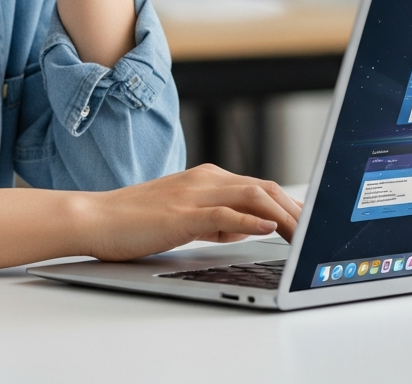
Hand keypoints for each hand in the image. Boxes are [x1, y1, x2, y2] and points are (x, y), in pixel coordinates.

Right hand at [81, 164, 303, 261]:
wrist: (96, 218)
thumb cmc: (136, 221)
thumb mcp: (185, 217)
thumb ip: (217, 219)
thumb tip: (249, 227)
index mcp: (207, 178)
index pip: (259, 186)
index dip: (289, 201)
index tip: (309, 219)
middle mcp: (205, 180)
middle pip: (263, 187)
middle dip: (294, 208)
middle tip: (315, 229)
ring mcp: (194, 194)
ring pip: (250, 195)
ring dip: (281, 214)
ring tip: (302, 232)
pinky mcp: (181, 214)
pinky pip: (223, 214)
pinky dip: (248, 220)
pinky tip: (266, 228)